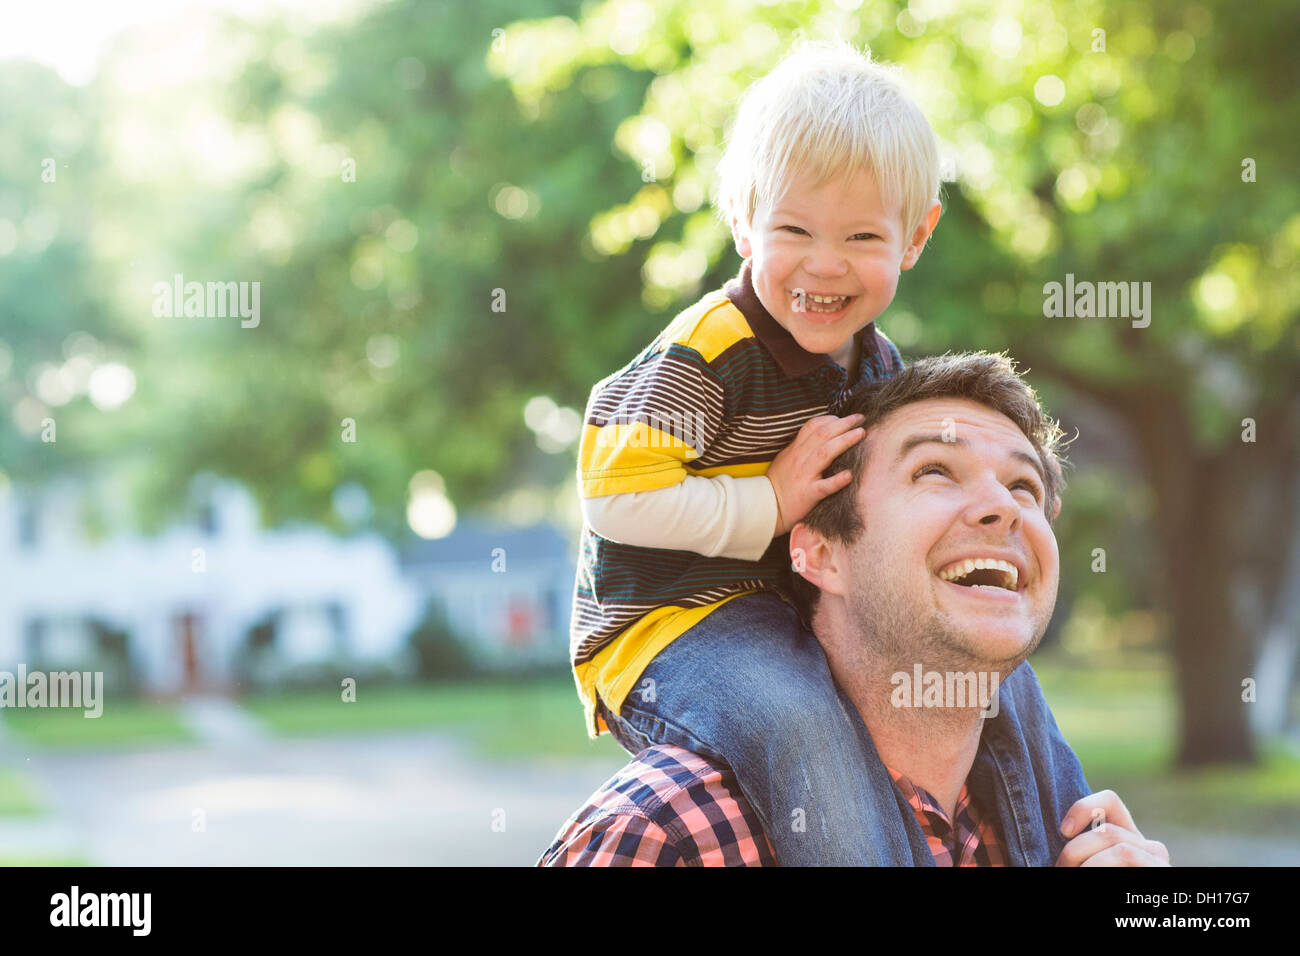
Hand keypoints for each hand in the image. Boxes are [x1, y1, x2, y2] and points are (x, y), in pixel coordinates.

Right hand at [766, 414, 866, 534]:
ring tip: (861, 433)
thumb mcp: (786, 459)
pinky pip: (824, 486)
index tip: (846, 418)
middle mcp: (799, 459)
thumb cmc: (779, 484)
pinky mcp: (808, 494)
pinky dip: (837, 480)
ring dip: (844, 441)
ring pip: (825, 453)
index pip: (813, 426)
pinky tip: (849, 475)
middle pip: (823, 434)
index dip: (831, 418)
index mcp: (795, 449)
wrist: (766, 508)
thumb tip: (820, 435)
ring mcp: (804, 476)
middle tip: (860, 418)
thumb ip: (801, 447)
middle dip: (844, 423)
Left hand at [1055, 790, 1170, 866]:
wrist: (1131, 930)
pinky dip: (1099, 865)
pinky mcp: (1161, 870)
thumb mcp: (1084, 858)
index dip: (1084, 808)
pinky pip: (1126, 853)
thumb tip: (1048, 829)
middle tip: (1061, 867)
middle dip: (1076, 851)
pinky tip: (1090, 876)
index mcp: (1128, 838)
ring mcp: (1158, 860)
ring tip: (1072, 875)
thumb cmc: (1092, 873)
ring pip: (1118, 846)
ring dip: (1087, 863)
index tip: (1063, 830)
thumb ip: (1077, 845)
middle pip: (1107, 831)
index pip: (1110, 800)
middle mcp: (1148, 846)